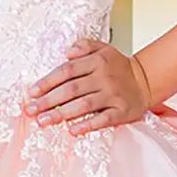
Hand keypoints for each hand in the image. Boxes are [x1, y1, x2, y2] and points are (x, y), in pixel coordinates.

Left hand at [23, 36, 152, 133]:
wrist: (145, 81)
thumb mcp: (103, 48)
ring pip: (84, 105)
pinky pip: (103, 119)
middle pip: (71, 89)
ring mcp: (113, 95)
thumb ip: (84, 46)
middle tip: (31, 110)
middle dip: (48, 101)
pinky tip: (72, 130)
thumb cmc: (118, 67)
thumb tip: (66, 53)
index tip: (31, 93)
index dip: (48, 82)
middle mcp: (104, 77)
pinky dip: (87, 125)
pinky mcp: (121, 111)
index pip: (67, 71)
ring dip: (62, 114)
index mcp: (97, 61)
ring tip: (44, 121)